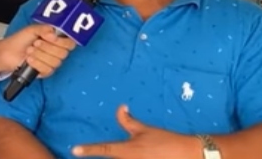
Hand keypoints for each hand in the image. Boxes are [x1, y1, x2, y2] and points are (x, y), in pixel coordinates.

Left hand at [0, 24, 75, 75]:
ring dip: (40, 55)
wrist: (7, 52)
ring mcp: (50, 62)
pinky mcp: (44, 72)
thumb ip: (45, 29)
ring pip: (55, 62)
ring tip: (29, 50)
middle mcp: (55, 51)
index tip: (50, 38)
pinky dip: (37, 63)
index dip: (62, 42)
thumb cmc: (19, 40)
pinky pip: (47, 70)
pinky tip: (29, 59)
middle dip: (48, 47)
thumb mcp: (32, 30)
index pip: (70, 43)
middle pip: (63, 53)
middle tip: (36, 43)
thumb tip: (54, 34)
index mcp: (55, 40)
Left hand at [72, 105, 201, 158]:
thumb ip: (128, 121)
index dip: (88, 150)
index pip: (103, 149)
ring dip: (116, 158)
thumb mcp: (145, 129)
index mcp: (127, 150)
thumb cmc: (165, 140)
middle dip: (101, 156)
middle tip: (87, 152)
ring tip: (130, 151)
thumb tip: (120, 108)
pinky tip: (133, 156)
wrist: (187, 154)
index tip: (74, 150)